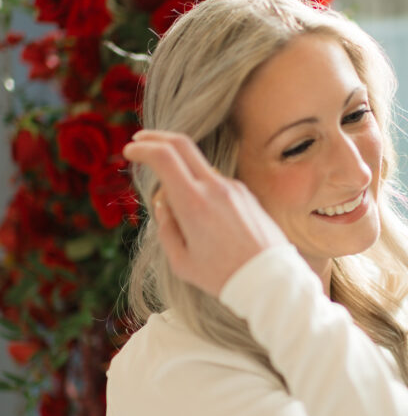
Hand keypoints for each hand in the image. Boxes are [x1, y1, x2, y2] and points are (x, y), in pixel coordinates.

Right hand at [123, 130, 286, 296]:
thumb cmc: (223, 276)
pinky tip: (204, 218)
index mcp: (193, 204)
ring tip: (178, 209)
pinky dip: (201, 188)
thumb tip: (163, 205)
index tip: (129, 151)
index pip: (163, 157)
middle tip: (139, 140)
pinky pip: (216, 182)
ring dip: (180, 172)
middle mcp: (214, 188)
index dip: (142, 148)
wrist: (270, 278)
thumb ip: (166, 229)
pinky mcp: (246, 193)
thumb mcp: (182, 262)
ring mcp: (233, 187)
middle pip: (181, 143)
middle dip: (155, 137)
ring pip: (199, 166)